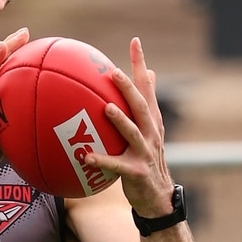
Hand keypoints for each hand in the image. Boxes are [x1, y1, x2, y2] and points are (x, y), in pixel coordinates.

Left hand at [84, 37, 175, 215]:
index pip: (148, 87)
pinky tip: (84, 157)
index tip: (135, 41)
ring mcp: (145, 153)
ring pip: (133, 133)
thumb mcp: (149, 132)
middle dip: (130, 88)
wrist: (157, 199)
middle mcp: (151, 133)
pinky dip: (101, 161)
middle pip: (142, 105)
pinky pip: (116, 166)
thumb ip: (146, 104)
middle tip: (114, 72)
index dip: (141, 64)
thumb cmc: (146, 162)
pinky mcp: (136, 172)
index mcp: (151, 121)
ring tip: (105, 108)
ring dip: (120, 120)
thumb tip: (150, 74)